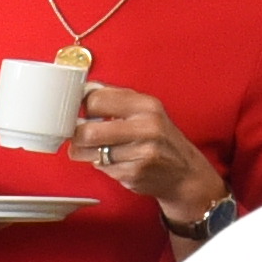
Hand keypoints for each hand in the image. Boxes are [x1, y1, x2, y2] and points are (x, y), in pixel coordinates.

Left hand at [65, 83, 219, 231]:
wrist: (184, 171)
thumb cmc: (159, 138)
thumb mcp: (146, 110)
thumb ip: (115, 99)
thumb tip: (83, 89)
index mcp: (146, 105)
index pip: (95, 100)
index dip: (81, 108)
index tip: (80, 113)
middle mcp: (146, 127)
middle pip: (88, 131)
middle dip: (77, 136)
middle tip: (79, 136)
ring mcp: (141, 151)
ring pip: (90, 152)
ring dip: (86, 153)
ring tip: (96, 149)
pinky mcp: (134, 173)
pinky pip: (102, 168)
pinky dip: (101, 165)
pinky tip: (115, 161)